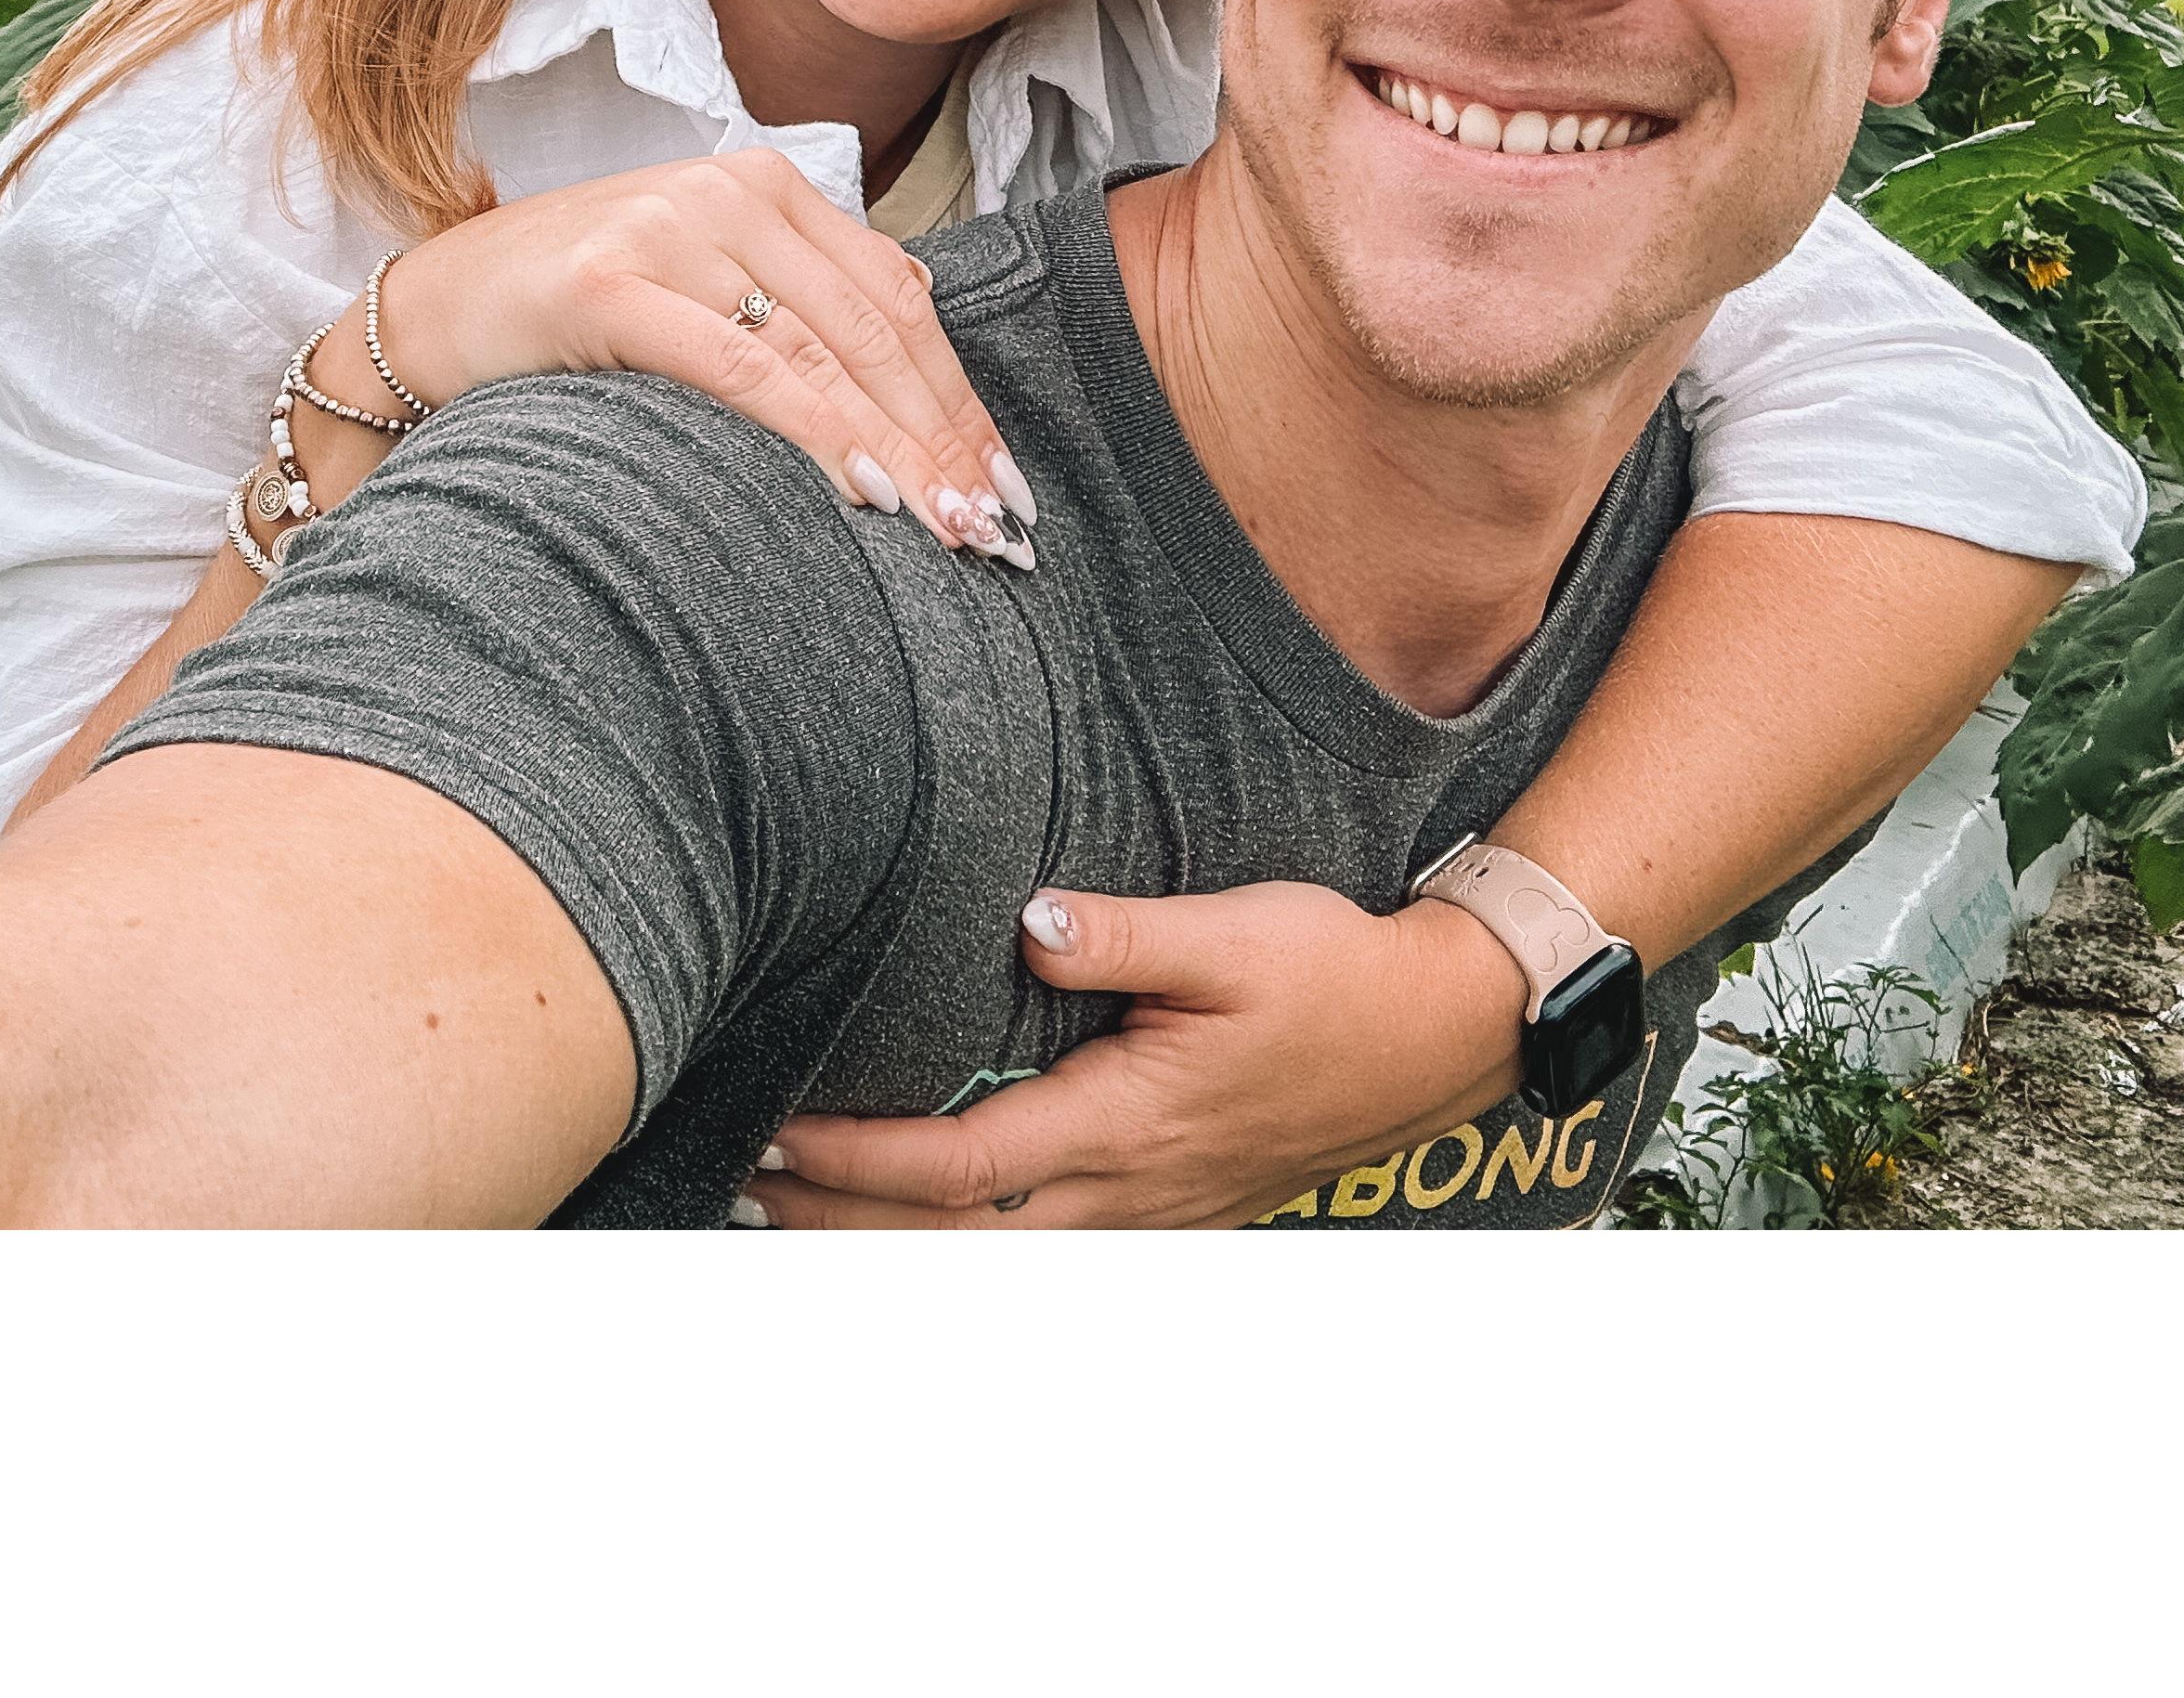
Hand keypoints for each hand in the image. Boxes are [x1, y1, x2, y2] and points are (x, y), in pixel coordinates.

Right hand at [370, 148, 1027, 553]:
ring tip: (950, 526)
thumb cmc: (576, 315)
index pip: (895, 296)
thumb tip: (921, 370)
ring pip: (821, 349)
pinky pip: (741, 366)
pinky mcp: (610, 282)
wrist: (431, 310)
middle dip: (944, 433)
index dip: (958, 395)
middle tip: (993, 526)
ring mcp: (669, 227)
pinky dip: (814, 431)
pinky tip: (867, 488)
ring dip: (899, 446)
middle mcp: (729, 191)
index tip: (1002, 483)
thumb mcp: (704, 288)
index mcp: (767, 185)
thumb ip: (797, 307)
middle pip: (874, 326)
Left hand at [746, 888, 1526, 1227]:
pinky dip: (971, 1245)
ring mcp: (1153, 1211)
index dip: (863, 1162)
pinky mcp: (1172, 1208)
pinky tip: (929, 1222)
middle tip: (749, 1186)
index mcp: (1132, 1119)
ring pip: (1001, 1260)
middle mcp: (1132, 1187)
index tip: (782, 1137)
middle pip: (961, 1242)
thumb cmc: (1333, 974)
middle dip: (847, 1226)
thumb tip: (1029, 921)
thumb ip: (1125, 934)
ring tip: (802, 1210)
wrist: (1434, 1035)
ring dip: (898, 1244)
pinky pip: (1051, 1251)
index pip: (966, 1166)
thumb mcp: (1234, 930)